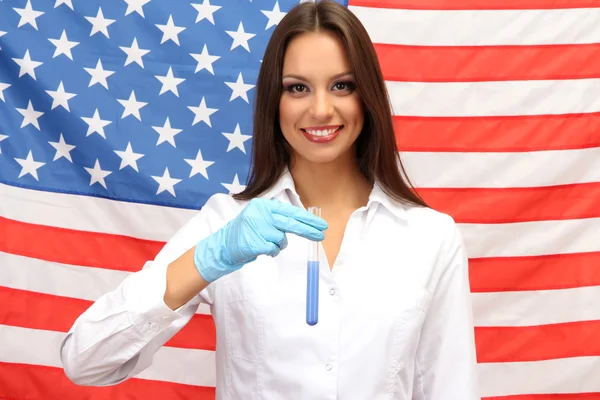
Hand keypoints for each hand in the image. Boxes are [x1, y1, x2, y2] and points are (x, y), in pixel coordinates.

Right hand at [194, 198, 327, 281]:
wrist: (224, 244)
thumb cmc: (247, 231)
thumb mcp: (261, 216)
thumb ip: (278, 217)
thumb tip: (304, 221)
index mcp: (264, 205)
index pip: (290, 212)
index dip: (307, 219)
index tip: (321, 225)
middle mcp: (260, 214)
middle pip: (290, 223)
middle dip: (308, 230)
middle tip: (321, 235)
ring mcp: (257, 228)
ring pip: (281, 240)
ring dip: (277, 245)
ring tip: (265, 243)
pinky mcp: (254, 242)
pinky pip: (273, 249)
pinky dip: (271, 251)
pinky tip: (261, 248)